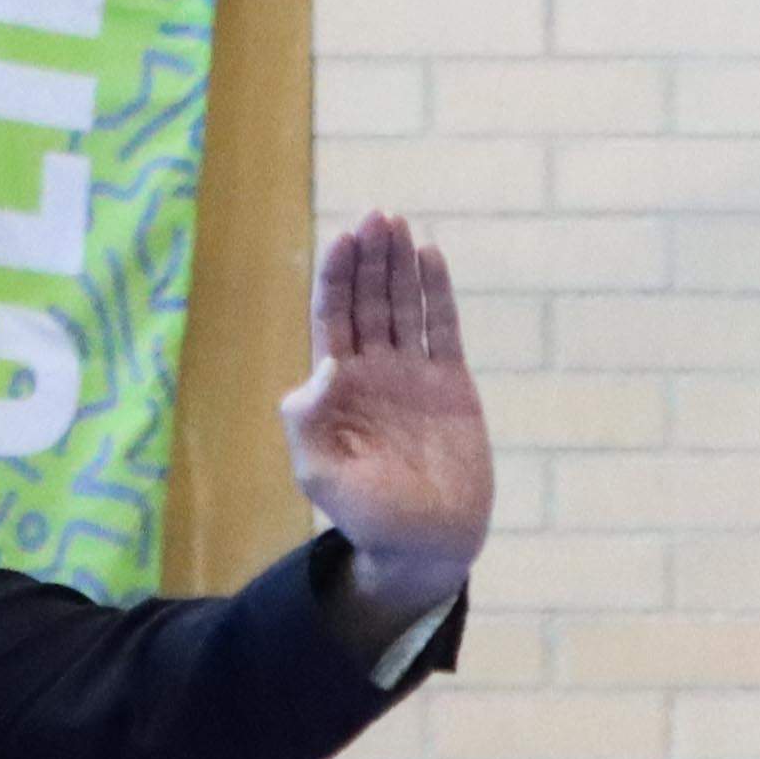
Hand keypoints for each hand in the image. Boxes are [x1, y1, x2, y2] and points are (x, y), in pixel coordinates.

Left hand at [279, 211, 493, 633]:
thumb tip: (321, 366)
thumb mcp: (320, 475)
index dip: (337, 278)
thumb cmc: (367, 515)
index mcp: (338, 389)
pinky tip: (431, 257)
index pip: (333, 319)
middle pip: (369, 301)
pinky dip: (437, 293)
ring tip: (398, 223)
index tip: (343, 238)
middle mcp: (374, 372)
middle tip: (376, 216)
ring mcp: (413, 375)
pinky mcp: (451, 384)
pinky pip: (443, 329)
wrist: (425, 542)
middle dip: (370, 259)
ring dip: (400, 265)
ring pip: (404, 306)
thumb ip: (308, 423)